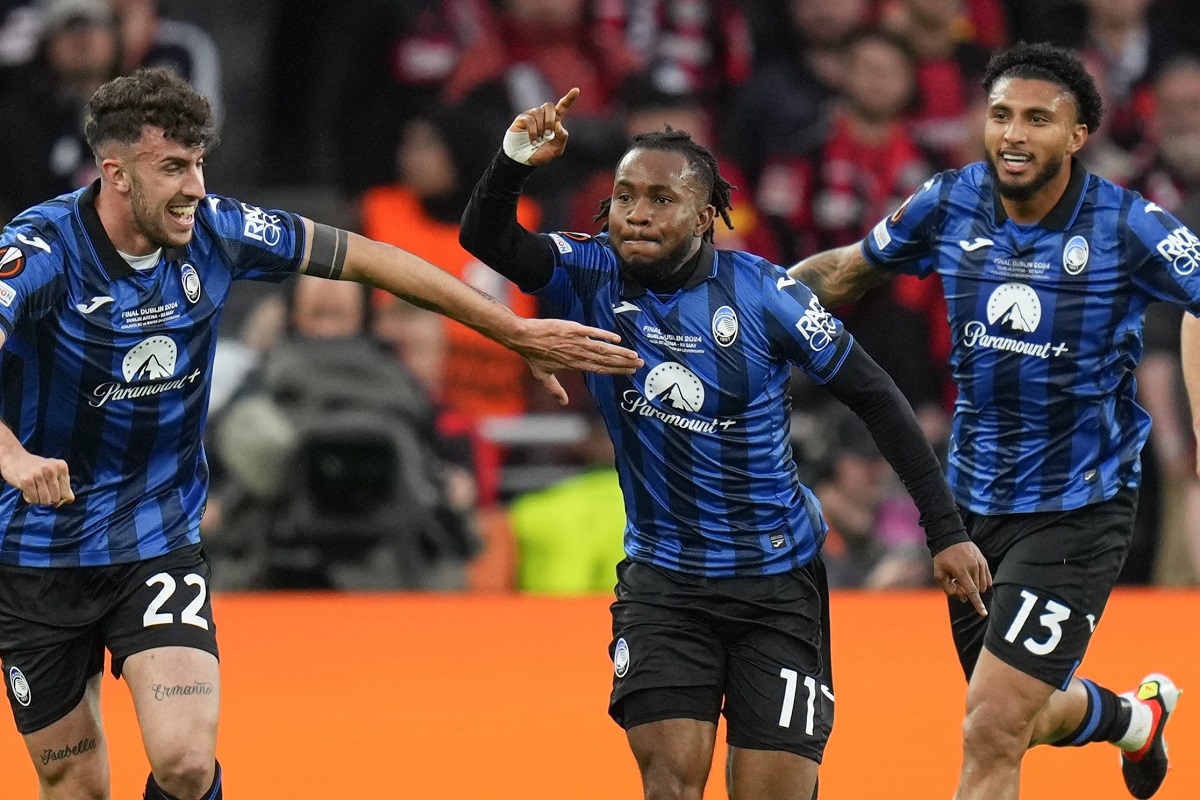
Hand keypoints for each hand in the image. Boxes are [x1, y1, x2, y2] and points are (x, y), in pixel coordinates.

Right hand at [0, 449, 73, 506]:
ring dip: (38, 500)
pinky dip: (30, 499)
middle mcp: (52, 469)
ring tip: (34, 490)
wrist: (14, 457)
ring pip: (45, 500)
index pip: (66, 494)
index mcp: (62, 467)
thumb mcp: (54, 472)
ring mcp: (39, 474)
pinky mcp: (27, 480)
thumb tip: (70, 500)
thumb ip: (64, 485)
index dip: (58, 497)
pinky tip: (27, 490)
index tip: (50, 492)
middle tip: (40, 491)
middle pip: (56, 498)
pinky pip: (34, 500)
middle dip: (48, 499)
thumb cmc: (35, 467)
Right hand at [505, 88, 578, 166]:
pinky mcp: (522, 119)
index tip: (576, 90)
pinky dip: (533, 132)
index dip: (569, 98)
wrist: (523, 161)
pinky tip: (533, 141)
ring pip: (539, 111)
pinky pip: (529, 119)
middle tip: (548, 134)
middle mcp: (543, 116)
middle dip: (550, 119)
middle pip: (549, 106)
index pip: (562, 107)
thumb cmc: (540, 154)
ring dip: (540, 127)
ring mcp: (531, 116)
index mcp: (554, 121)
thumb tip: (558, 123)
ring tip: (539, 140)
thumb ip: (562, 138)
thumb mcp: (556, 150)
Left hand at [512, 317, 641, 404]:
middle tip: (640, 364)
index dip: (616, 371)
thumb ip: (555, 389)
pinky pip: (593, 332)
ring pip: (603, 349)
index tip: (630, 372)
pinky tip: (617, 339)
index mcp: (575, 365)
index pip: (600, 370)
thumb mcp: (543, 376)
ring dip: (620, 352)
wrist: (524, 337)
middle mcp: (579, 355)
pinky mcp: (574, 329)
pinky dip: (605, 336)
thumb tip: (563, 402)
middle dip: (624, 363)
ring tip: (634, 355)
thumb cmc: (533, 356)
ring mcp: (577, 342)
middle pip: (606, 361)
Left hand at [933, 541, 991, 616]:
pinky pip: (988, 579)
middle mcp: (973, 567)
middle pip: (976, 590)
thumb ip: (949, 589)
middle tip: (956, 582)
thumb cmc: (942, 558)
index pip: (971, 591)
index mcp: (960, 571)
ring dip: (974, 587)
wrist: (950, 538)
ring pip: (983, 585)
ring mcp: (980, 564)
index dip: (978, 604)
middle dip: (967, 591)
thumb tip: (963, 599)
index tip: (984, 614)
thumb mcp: (939, 574)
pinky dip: (982, 583)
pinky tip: (973, 578)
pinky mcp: (984, 561)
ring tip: (963, 577)